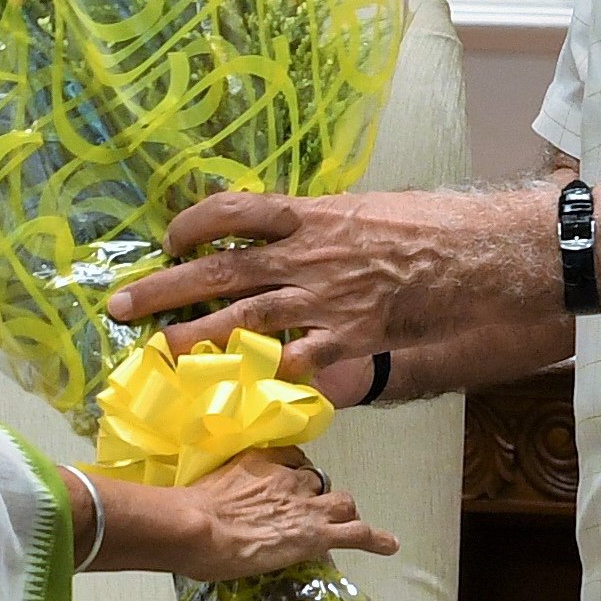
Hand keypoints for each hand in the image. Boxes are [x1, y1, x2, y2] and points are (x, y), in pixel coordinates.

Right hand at [96, 451, 394, 581]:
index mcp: (260, 460)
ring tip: (340, 529)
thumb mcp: (196, 488)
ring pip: (339, 503)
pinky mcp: (315, 534)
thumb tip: (179, 507)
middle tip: (299, 516)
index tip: (281, 489)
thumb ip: (203, 492)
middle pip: (316, 483)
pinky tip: (390, 545)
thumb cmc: (184, 509)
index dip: (290, 477)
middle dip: (314, 498)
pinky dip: (376, 539)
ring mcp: (304, 505)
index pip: (290, 461)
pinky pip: (356, 533)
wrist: (193, 525)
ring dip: (340, 515)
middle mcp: (288, 476)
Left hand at [107, 186, 549, 379]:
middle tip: (119, 306)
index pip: (232, 211)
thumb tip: (292, 238)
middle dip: (163, 289)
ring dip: (194, 337)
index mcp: (309, 215)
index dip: (193, 224)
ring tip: (158, 352)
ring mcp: (321, 300)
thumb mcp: (370, 212)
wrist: (482, 259)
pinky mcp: (345, 338)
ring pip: (240, 320)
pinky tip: (233, 390)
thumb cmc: (434, 230)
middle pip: (216, 270)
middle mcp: (305, 255)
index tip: (171, 238)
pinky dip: (261, 376)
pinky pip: (291, 361)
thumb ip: (325, 229)